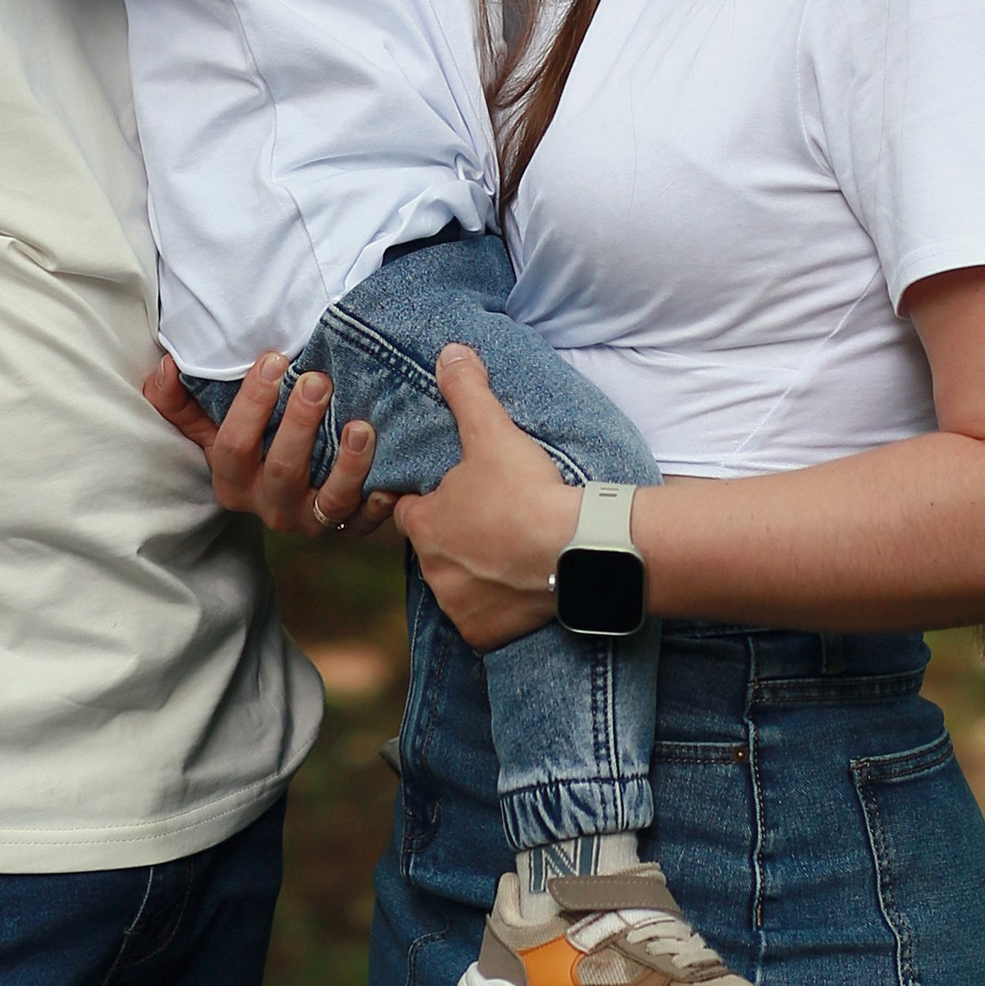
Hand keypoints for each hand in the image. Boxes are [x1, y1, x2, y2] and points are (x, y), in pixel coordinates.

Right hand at [143, 350, 394, 539]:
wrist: (281, 489)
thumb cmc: (245, 444)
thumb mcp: (205, 426)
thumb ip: (178, 401)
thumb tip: (167, 366)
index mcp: (231, 482)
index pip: (233, 446)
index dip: (251, 405)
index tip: (273, 360)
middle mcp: (269, 506)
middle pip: (283, 470)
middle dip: (300, 424)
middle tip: (318, 381)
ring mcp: (309, 520)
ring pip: (329, 501)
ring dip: (348, 466)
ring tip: (361, 427)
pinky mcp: (345, 528)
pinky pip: (365, 522)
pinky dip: (379, 504)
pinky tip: (391, 479)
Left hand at [389, 347, 578, 646]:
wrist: (575, 554)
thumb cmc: (527, 493)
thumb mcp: (494, 432)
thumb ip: (468, 392)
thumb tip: (450, 352)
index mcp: (424, 524)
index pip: (410, 508)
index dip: (431, 499)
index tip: (459, 493)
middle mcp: (431, 569)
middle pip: (435, 549)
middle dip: (456, 538)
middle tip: (494, 522)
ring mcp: (456, 605)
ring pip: (457, 585)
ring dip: (477, 573)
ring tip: (512, 554)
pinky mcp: (483, 633)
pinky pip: (483, 621)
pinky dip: (498, 609)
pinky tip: (523, 588)